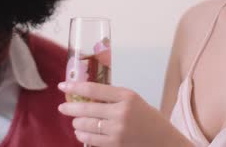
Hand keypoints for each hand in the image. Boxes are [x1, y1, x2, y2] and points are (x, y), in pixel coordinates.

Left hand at [57, 81, 191, 146]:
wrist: (164, 141)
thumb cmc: (148, 117)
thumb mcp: (133, 100)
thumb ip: (112, 97)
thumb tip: (85, 94)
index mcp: (126, 96)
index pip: (94, 89)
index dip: (75, 87)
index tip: (62, 85)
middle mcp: (120, 112)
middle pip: (86, 108)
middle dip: (70, 108)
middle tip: (62, 107)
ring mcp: (117, 131)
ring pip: (85, 125)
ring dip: (76, 123)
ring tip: (75, 121)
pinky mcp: (114, 145)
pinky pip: (90, 140)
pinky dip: (82, 135)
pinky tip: (81, 132)